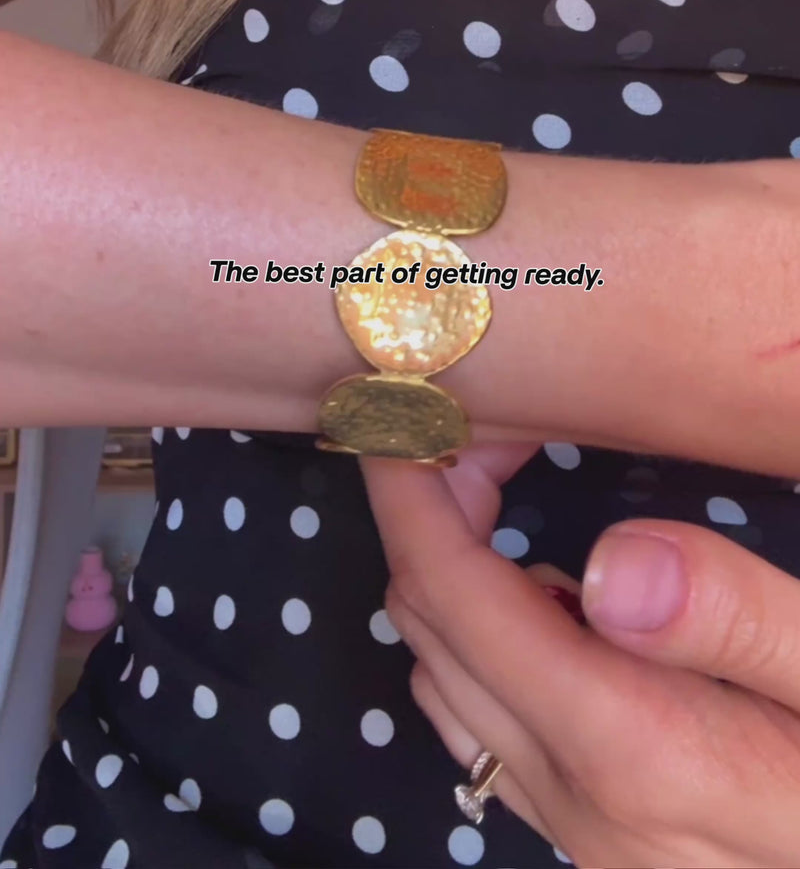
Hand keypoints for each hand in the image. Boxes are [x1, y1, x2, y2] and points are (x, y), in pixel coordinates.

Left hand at [362, 447, 799, 868]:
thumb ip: (739, 621)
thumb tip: (608, 559)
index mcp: (629, 743)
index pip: (452, 594)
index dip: (409, 488)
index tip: (406, 407)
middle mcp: (578, 797)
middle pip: (429, 630)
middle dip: (421, 515)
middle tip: (477, 429)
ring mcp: (583, 833)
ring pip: (446, 682)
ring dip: (443, 575)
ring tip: (494, 487)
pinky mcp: (602, 842)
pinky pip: (488, 729)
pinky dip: (480, 639)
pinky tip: (551, 596)